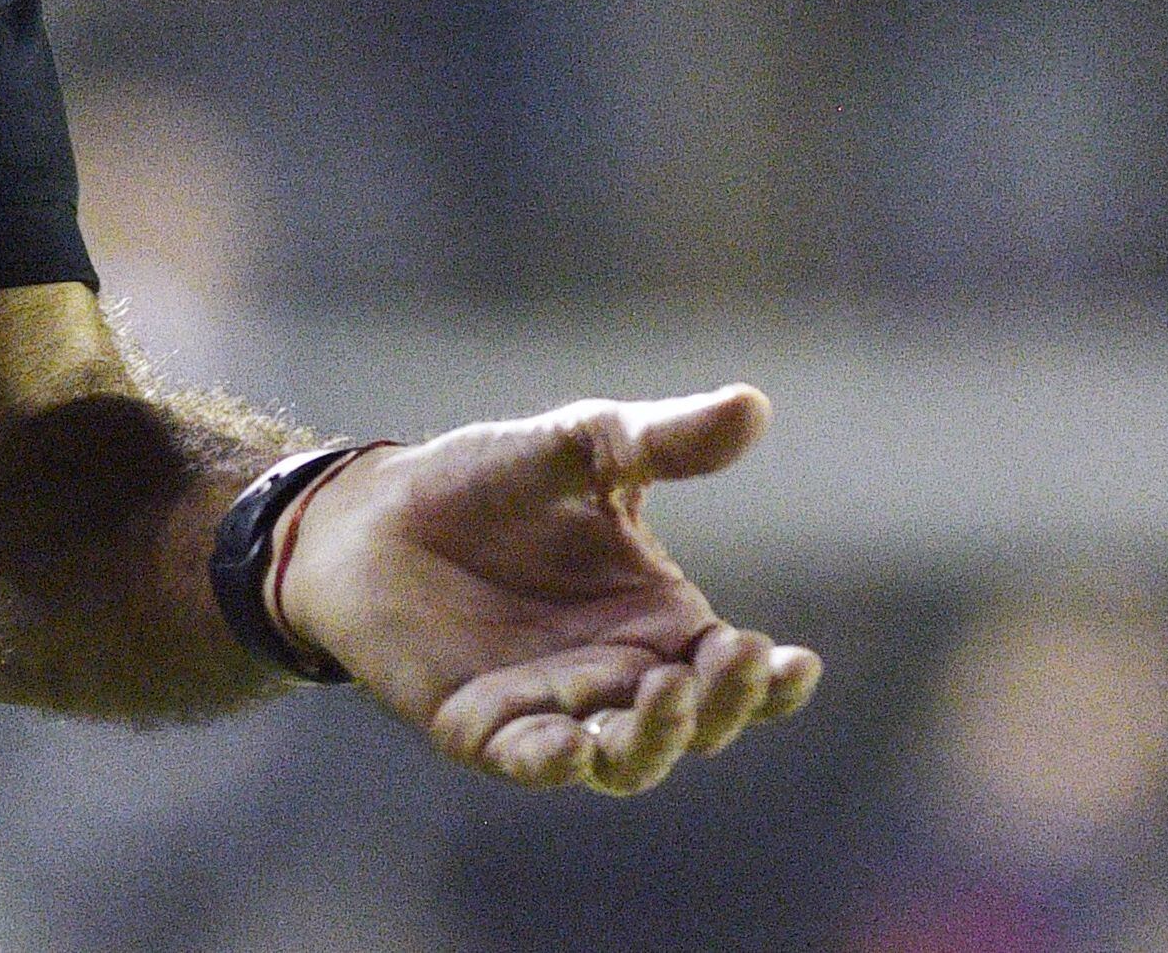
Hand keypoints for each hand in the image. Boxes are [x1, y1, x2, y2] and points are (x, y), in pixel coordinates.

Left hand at [276, 386, 821, 794]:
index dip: (775, 681)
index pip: (738, 671)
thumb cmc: (485, 483)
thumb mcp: (577, 448)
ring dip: (656, 738)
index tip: (797, 662)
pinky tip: (570, 745)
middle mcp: (618, 676)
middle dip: (726, 703)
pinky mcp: (483, 729)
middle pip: (698, 722)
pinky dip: (555, 761)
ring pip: (627, 757)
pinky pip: (531, 762)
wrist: (370, 514)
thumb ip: (658, 440)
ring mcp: (554, 708)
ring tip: (668, 688)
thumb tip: (752, 405)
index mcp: (659, 621)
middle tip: (731, 657)